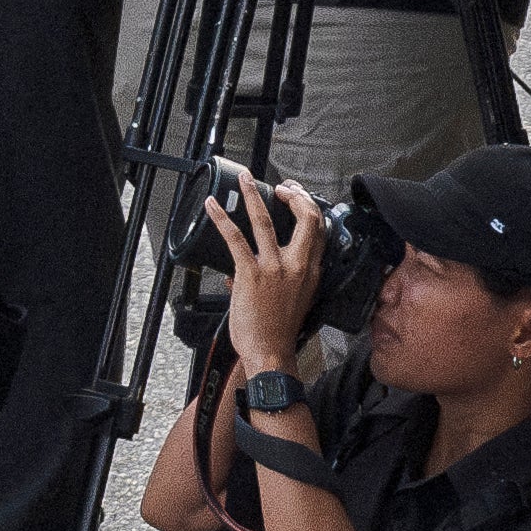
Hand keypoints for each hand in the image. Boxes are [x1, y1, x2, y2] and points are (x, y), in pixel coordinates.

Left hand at [200, 169, 324, 378]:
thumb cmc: (279, 329)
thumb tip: (247, 268)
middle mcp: (296, 266)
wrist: (270, 351)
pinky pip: (235, 238)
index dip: (308, 207)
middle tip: (279, 186)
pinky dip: (222, 218)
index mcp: (310, 271)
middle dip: (293, 195)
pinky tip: (212, 206)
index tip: (296, 196)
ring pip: (265, 221)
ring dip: (253, 196)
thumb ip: (281, 278)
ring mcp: (274, 268)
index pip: (318, 229)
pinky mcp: (251, 273)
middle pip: (304, 218)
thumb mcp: (294, 299)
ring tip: (244, 179)